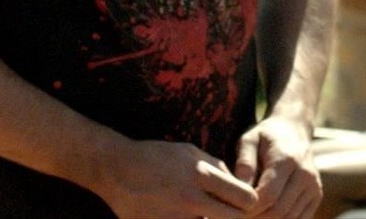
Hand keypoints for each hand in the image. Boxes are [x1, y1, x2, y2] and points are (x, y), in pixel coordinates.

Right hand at [97, 139, 257, 218]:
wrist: (115, 169)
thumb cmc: (156, 157)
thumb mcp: (190, 152)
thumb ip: (218, 168)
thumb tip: (240, 185)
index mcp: (201, 175)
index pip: (245, 198)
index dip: (250, 202)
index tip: (244, 202)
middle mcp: (190, 198)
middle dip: (237, 218)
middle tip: (229, 213)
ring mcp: (174, 217)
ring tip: (205, 213)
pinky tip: (187, 216)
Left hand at [235, 116, 320, 217]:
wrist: (294, 130)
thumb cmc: (265, 137)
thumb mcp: (248, 140)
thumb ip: (244, 163)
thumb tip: (240, 188)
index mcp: (287, 160)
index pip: (268, 196)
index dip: (249, 208)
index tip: (234, 208)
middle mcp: (305, 174)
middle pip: (279, 211)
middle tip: (240, 217)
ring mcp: (314, 186)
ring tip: (251, 216)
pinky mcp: (316, 196)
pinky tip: (266, 215)